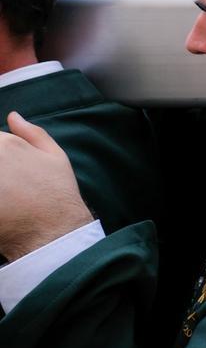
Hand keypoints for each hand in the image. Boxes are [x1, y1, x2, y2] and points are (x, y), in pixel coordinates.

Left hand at [0, 112, 92, 259]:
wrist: (53, 231)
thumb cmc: (56, 193)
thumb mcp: (55, 156)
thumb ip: (32, 132)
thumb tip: (13, 116)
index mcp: (4, 143)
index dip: (0, 155)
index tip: (8, 171)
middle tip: (8, 186)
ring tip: (6, 196)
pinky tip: (2, 209)